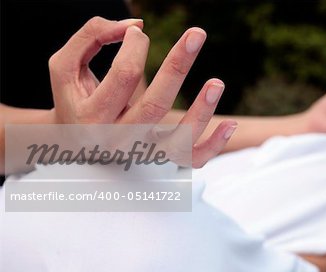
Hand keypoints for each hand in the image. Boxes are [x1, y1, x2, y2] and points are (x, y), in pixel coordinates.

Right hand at [48, 17, 235, 167]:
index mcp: (91, 117)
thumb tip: (134, 26)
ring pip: (177, 139)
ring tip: (217, 82)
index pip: (123, 76)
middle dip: (177, 67)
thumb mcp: (65, 66)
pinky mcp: (160, 161)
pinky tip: (230, 124)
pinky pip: (191, 160)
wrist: (75, 144)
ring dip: (201, 111)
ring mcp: (141, 154)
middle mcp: (117, 140)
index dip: (136, 46)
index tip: (136, 32)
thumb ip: (92, 36)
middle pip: (153, 106)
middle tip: (197, 34)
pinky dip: (213, 145)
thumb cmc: (74, 99)